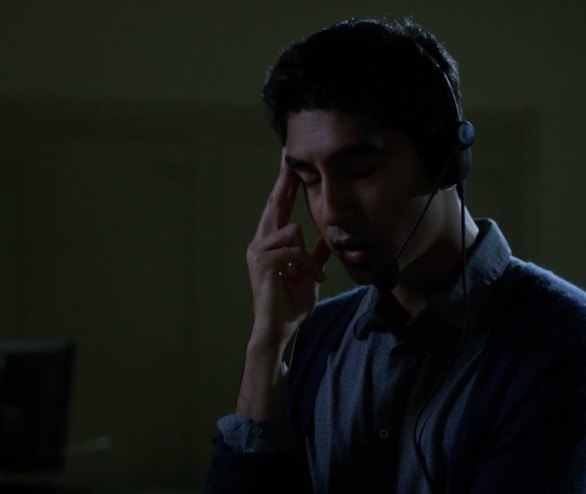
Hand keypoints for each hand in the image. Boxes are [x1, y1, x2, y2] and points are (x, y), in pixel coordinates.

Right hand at [246, 150, 330, 348]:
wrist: (281, 328)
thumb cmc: (292, 303)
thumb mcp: (309, 273)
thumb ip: (315, 254)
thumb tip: (327, 238)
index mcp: (271, 243)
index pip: (279, 208)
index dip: (284, 184)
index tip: (287, 162)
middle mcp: (260, 242)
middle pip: (275, 204)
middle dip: (284, 180)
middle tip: (289, 155)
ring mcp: (258, 250)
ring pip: (293, 230)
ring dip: (308, 256)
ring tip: (309, 276)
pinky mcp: (262, 261)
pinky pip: (296, 250)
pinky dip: (309, 267)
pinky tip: (312, 281)